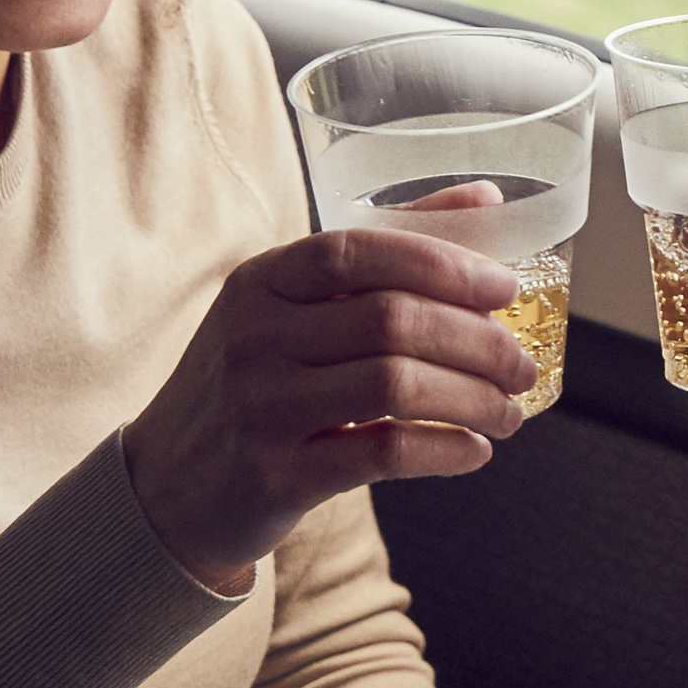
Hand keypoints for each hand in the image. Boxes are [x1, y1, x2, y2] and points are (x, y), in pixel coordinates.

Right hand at [122, 222, 537, 590]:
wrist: (168, 488)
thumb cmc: (253, 384)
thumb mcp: (292, 309)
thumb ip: (385, 252)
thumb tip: (485, 199)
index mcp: (261, 282)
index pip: (356, 250)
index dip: (440, 263)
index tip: (502, 287)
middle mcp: (253, 337)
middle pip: (390, 321)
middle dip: (477, 342)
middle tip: (519, 366)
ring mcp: (260, 407)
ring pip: (394, 385)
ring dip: (472, 399)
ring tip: (508, 411)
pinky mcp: (274, 475)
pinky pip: (381, 454)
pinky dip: (444, 451)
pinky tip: (475, 451)